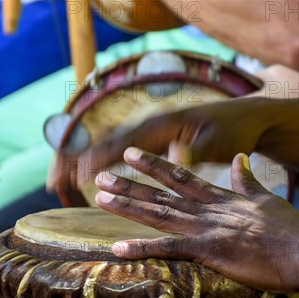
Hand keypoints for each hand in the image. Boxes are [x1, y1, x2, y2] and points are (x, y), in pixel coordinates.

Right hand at [52, 97, 269, 194]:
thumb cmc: (234, 130)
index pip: (122, 143)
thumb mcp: (218, 141)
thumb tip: (173, 160)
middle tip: (51, 180)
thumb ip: (195, 152)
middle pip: (106, 144)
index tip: (76, 175)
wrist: (247, 117)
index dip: (97, 159)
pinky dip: (100, 164)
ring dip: (82, 163)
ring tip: (57, 180)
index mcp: (164, 125)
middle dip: (77, 161)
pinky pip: (120, 153)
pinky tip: (88, 176)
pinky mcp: (155, 143)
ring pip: (109, 148)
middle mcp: (152, 127)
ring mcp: (151, 134)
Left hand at [94, 147, 298, 292]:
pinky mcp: (210, 251)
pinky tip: (118, 249)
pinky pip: (169, 249)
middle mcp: (208, 210)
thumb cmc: (290, 229)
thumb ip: (246, 179)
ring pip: (160, 214)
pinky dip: (143, 248)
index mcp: (220, 198)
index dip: (154, 166)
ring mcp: (207, 229)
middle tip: (102, 176)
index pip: (181, 177)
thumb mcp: (265, 197)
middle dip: (130, 185)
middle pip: (162, 194)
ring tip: (101, 198)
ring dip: (128, 206)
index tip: (132, 155)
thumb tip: (240, 159)